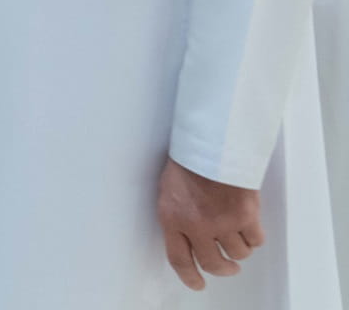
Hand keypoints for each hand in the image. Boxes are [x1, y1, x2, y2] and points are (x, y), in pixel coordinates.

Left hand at [158, 158, 263, 289]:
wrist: (212, 143)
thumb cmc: (189, 161)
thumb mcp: (169, 190)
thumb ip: (177, 215)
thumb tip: (188, 235)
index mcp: (172, 218)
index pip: (179, 259)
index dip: (190, 276)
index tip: (198, 283)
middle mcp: (197, 226)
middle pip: (212, 263)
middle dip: (223, 269)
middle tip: (229, 267)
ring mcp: (223, 223)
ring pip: (238, 253)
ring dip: (240, 249)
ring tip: (238, 237)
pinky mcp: (247, 216)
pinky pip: (255, 240)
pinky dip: (254, 237)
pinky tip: (250, 226)